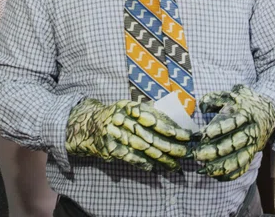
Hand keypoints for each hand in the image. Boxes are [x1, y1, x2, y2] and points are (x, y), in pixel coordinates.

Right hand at [65, 99, 192, 170]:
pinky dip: (141, 162)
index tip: (186, 136)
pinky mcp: (109, 147)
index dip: (171, 128)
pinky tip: (152, 167)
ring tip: (173, 165)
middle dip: (170, 146)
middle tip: (184, 154)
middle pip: (151, 135)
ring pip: (142, 148)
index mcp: (130, 107)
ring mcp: (115, 133)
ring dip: (159, 158)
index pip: (155, 119)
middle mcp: (122, 119)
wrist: (88, 124)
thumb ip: (147, 113)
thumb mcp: (129, 109)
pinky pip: (128, 156)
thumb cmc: (116, 116)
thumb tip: (172, 120)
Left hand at [195, 85, 274, 179]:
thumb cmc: (245, 101)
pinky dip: (232, 174)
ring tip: (205, 170)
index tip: (203, 134)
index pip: (232, 123)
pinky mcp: (253, 153)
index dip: (218, 129)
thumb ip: (216, 99)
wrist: (270, 110)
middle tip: (197, 155)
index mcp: (246, 114)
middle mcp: (251, 131)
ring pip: (239, 158)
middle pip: (234, 143)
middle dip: (215, 150)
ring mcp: (253, 144)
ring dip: (222, 165)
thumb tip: (202, 106)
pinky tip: (217, 177)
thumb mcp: (232, 94)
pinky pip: (244, 166)